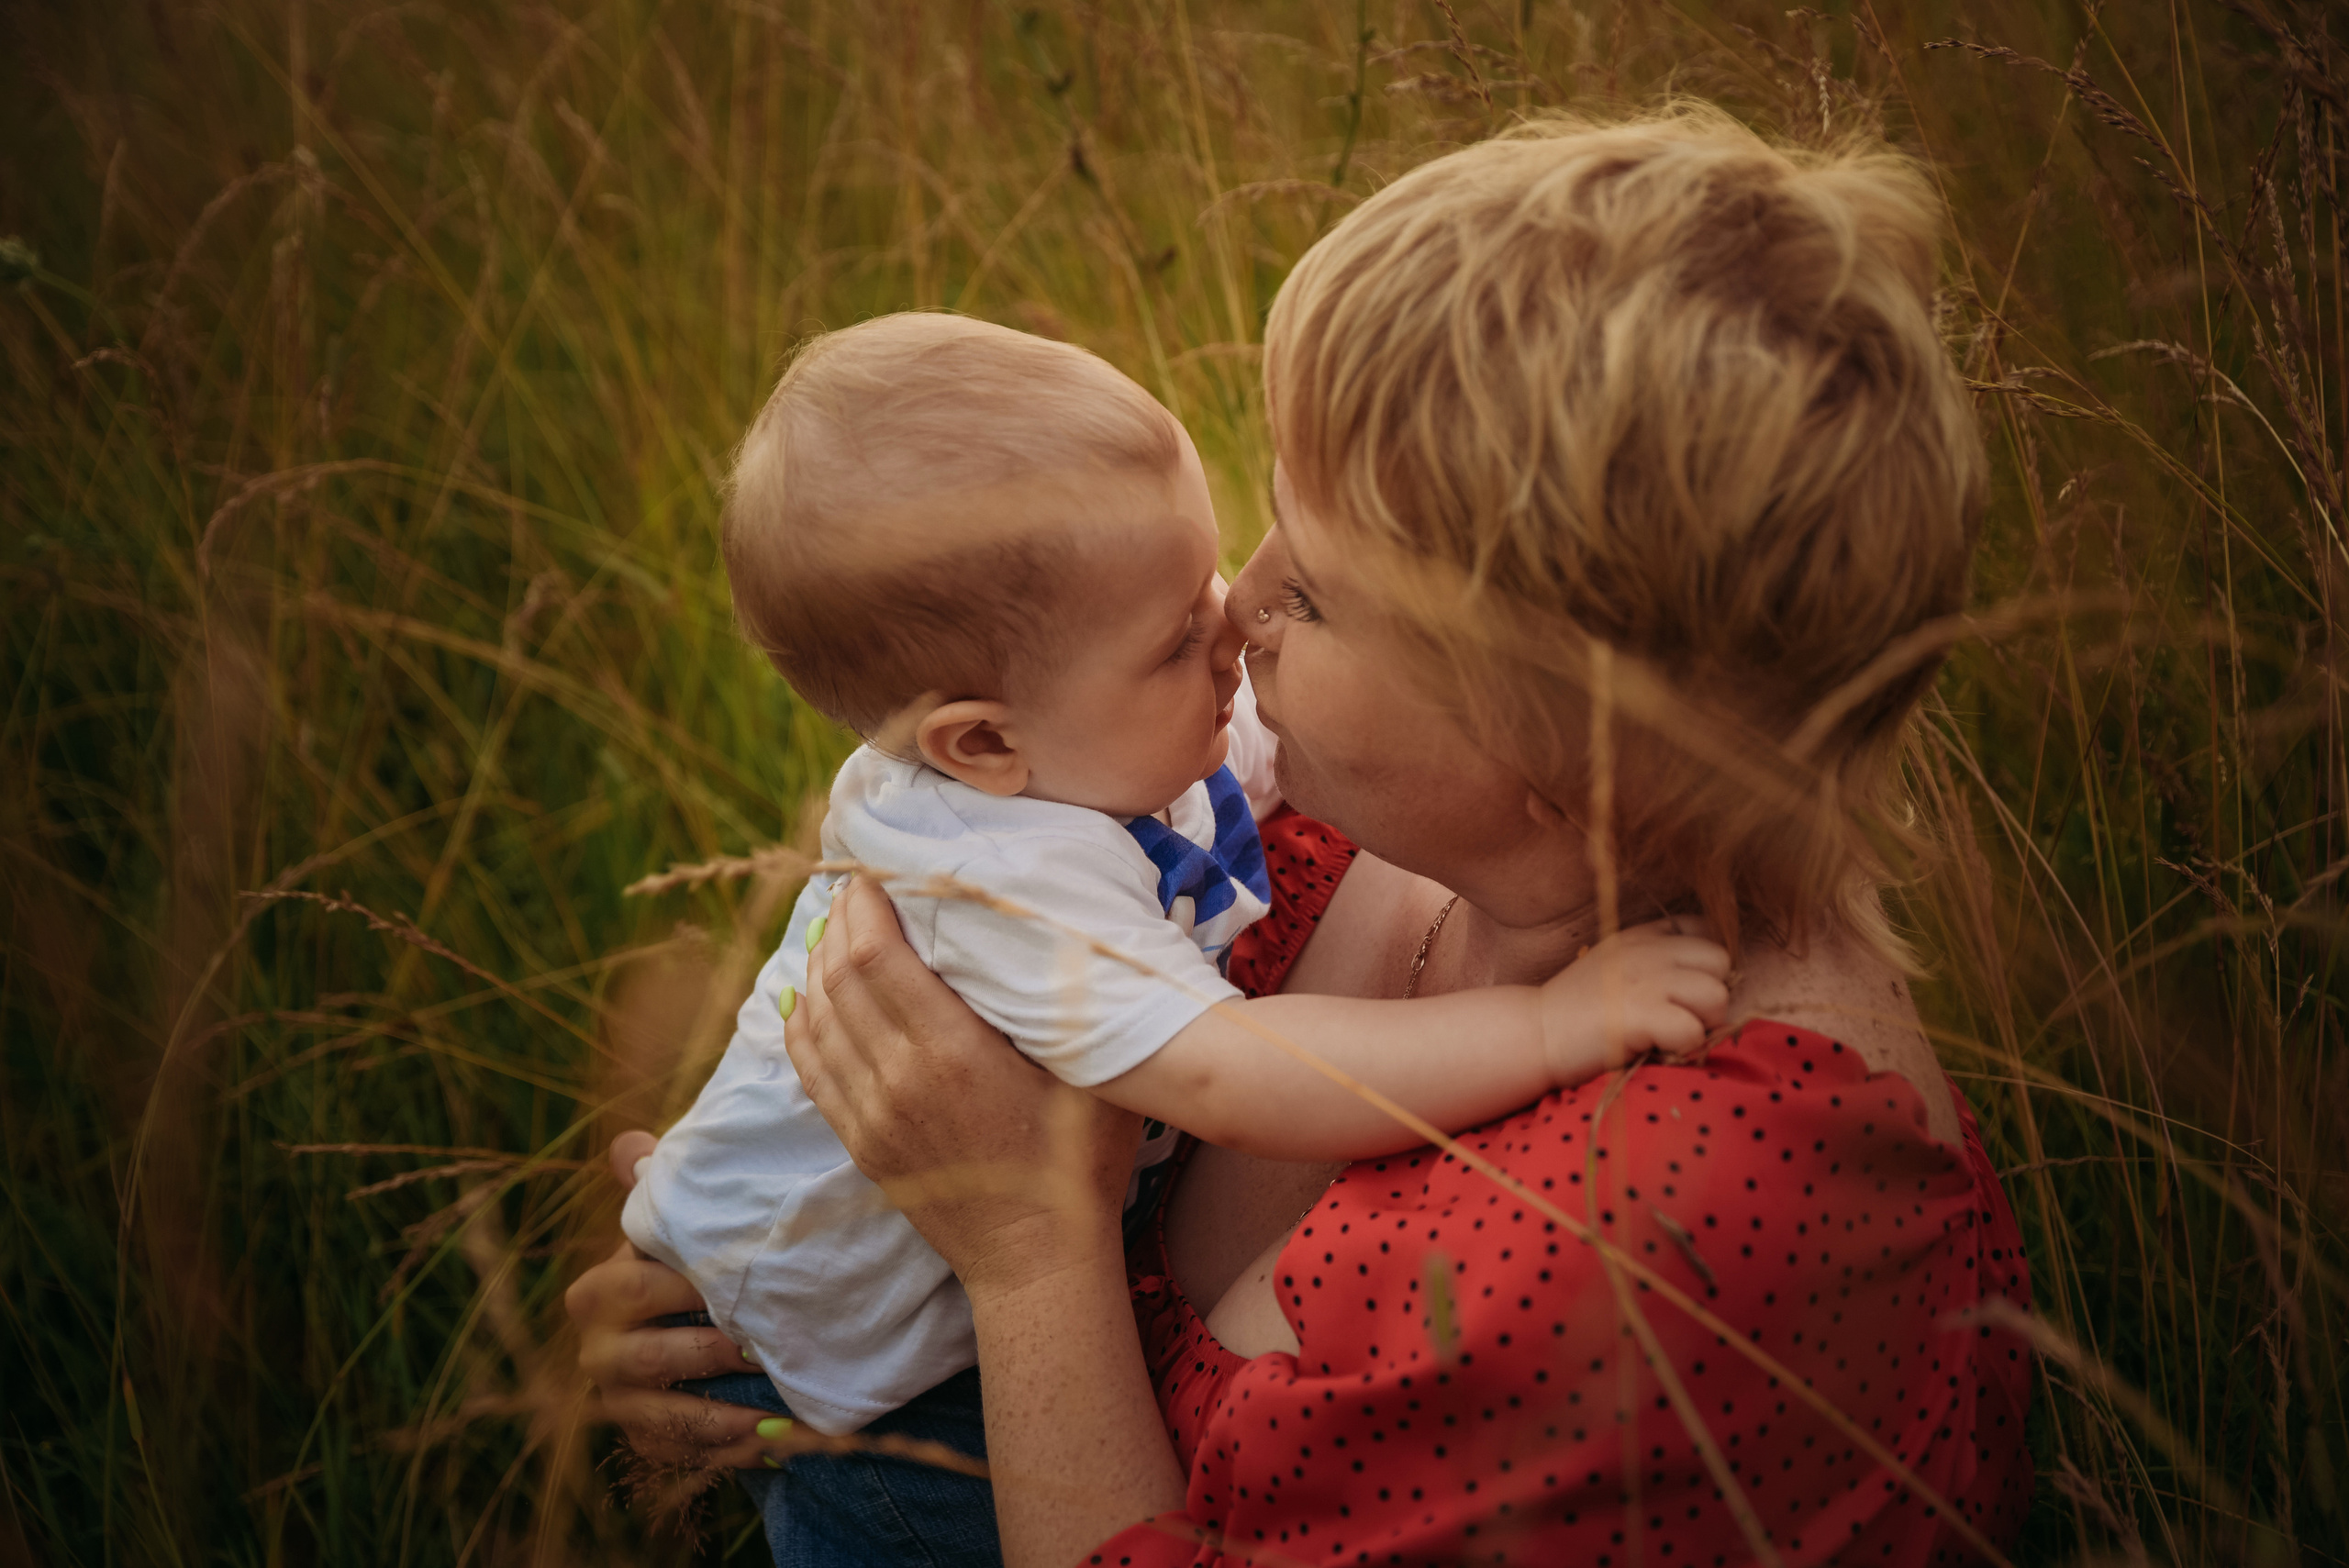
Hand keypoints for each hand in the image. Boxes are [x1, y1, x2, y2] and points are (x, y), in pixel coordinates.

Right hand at [566, 1135, 796, 1471]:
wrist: (698, 1333)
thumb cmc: (689, 1266)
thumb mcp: (677, 1228)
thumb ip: (657, 1188)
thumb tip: (630, 1144)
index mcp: (600, 1294)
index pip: (626, 1288)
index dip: (679, 1286)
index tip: (738, 1280)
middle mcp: (599, 1352)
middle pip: (644, 1357)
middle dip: (706, 1350)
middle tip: (760, 1343)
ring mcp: (620, 1403)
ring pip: (664, 1415)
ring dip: (723, 1412)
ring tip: (778, 1406)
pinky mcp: (648, 1443)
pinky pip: (684, 1454)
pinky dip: (730, 1450)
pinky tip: (776, 1441)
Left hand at [786, 873, 1143, 1293]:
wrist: (1037, 1259)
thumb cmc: (1079, 1163)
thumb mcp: (1093, 1072)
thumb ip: (1070, 999)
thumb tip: (1062, 923)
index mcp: (952, 1053)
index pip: (877, 956)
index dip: (865, 906)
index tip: (875, 871)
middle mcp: (899, 1079)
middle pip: (839, 978)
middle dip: (841, 922)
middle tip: (857, 888)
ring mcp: (872, 1115)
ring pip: (816, 1019)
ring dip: (818, 966)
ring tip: (835, 929)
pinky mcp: (861, 1143)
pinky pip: (810, 1068)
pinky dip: (801, 1022)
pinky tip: (807, 993)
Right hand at [1537, 919, 1730, 1079]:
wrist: (1534, 1034)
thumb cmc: (1575, 1010)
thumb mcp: (1614, 964)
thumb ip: (1653, 958)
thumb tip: (1704, 976)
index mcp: (1643, 935)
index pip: (1706, 930)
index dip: (1706, 962)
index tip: (1686, 988)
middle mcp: (1649, 950)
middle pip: (1720, 962)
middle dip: (1709, 994)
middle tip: (1679, 1017)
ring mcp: (1646, 979)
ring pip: (1716, 996)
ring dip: (1701, 1023)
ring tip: (1669, 1034)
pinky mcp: (1641, 1013)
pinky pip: (1693, 1030)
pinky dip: (1683, 1048)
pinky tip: (1658, 1048)